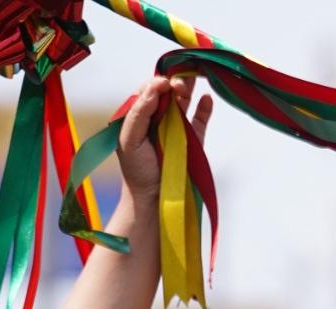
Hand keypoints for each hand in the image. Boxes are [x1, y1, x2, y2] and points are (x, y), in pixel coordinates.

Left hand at [115, 75, 212, 204]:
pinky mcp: (194, 139)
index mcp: (140, 116)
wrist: (155, 199)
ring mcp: (178, 127)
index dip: (157, 82)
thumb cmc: (137, 170)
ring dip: (188, 88)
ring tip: (192, 81)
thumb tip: (156, 86)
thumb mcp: (130, 139)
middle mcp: (158, 117)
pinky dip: (204, 106)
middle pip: (168, 91)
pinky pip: (201, 118)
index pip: (149, 90)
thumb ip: (139, 112)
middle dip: (175, 82)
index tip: (164, 83)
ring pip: (184, 100)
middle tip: (178, 84)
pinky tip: (206, 98)